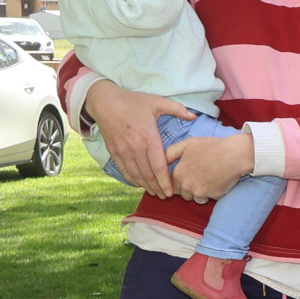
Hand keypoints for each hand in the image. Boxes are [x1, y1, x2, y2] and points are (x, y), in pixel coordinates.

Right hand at [83, 79, 195, 197]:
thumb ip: (177, 109)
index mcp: (148, 137)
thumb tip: (194, 116)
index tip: (171, 191)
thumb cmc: (133, 101)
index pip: (158, 165)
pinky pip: (123, 170)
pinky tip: (139, 184)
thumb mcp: (156, 102)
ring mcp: (123, 150)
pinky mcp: (113, 151)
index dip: (165, 180)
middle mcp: (135, 147)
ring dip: (145, 186)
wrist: (105, 101)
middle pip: (147, 173)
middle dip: (157, 187)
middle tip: (166, 196)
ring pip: (135, 174)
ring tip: (155, 193)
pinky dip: (132, 179)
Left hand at [164, 131, 255, 203]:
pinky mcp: (211, 196)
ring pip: (194, 198)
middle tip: (199, 176)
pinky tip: (217, 181)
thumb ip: (170, 152)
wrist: (234, 155)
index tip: (187, 176)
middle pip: (182, 193)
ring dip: (199, 192)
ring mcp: (199, 192)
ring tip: (208, 178)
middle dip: (188, 187)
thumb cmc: (212, 147)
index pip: (171, 184)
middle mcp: (186, 185)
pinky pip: (207, 198)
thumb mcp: (188, 144)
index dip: (178, 181)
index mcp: (178, 173)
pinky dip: (211, 193)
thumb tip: (160, 160)